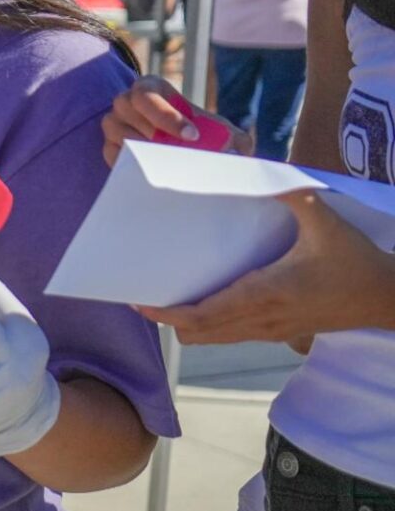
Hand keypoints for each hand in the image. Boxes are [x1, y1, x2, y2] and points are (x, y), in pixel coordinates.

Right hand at [101, 75, 250, 166]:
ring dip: (145, 152)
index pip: (147, 96)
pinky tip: (154, 173)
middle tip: (179, 153)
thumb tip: (242, 152)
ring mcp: (113, 125)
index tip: (192, 137)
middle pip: (127, 114)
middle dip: (155, 135)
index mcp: (150, 87)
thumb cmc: (199, 131)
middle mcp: (125, 102)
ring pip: (120, 137)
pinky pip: (114, 157)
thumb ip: (234, 138)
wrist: (181, 148)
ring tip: (170, 164)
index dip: (167, 116)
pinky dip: (133, 166)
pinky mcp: (109, 147)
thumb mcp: (220, 129)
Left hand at [139, 190, 394, 342]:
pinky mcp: (279, 333)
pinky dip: (209, 324)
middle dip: (167, 318)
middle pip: (199, 333)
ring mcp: (270, 331)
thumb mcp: (325, 220)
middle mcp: (261, 319)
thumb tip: (260, 172)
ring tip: (166, 297)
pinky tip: (203, 300)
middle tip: (142, 295)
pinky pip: (232, 335)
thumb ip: (291, 193)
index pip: (202, 316)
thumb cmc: (356, 260)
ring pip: (214, 338)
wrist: (387, 298)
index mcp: (265, 294)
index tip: (139, 300)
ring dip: (187, 323)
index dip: (167, 313)